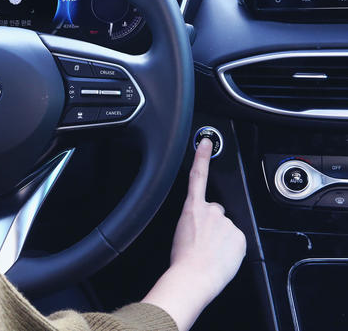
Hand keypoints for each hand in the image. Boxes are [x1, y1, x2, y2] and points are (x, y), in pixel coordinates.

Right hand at [142, 138, 246, 330]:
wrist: (193, 277)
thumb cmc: (182, 260)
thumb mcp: (179, 232)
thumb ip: (193, 221)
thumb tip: (203, 227)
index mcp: (192, 209)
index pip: (198, 176)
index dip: (202, 156)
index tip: (207, 142)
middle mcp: (211, 211)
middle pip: (216, 211)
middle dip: (213, 223)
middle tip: (205, 241)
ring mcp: (227, 223)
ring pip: (227, 227)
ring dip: (222, 237)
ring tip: (212, 252)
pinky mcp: (240, 236)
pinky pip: (237, 240)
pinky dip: (231, 248)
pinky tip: (222, 257)